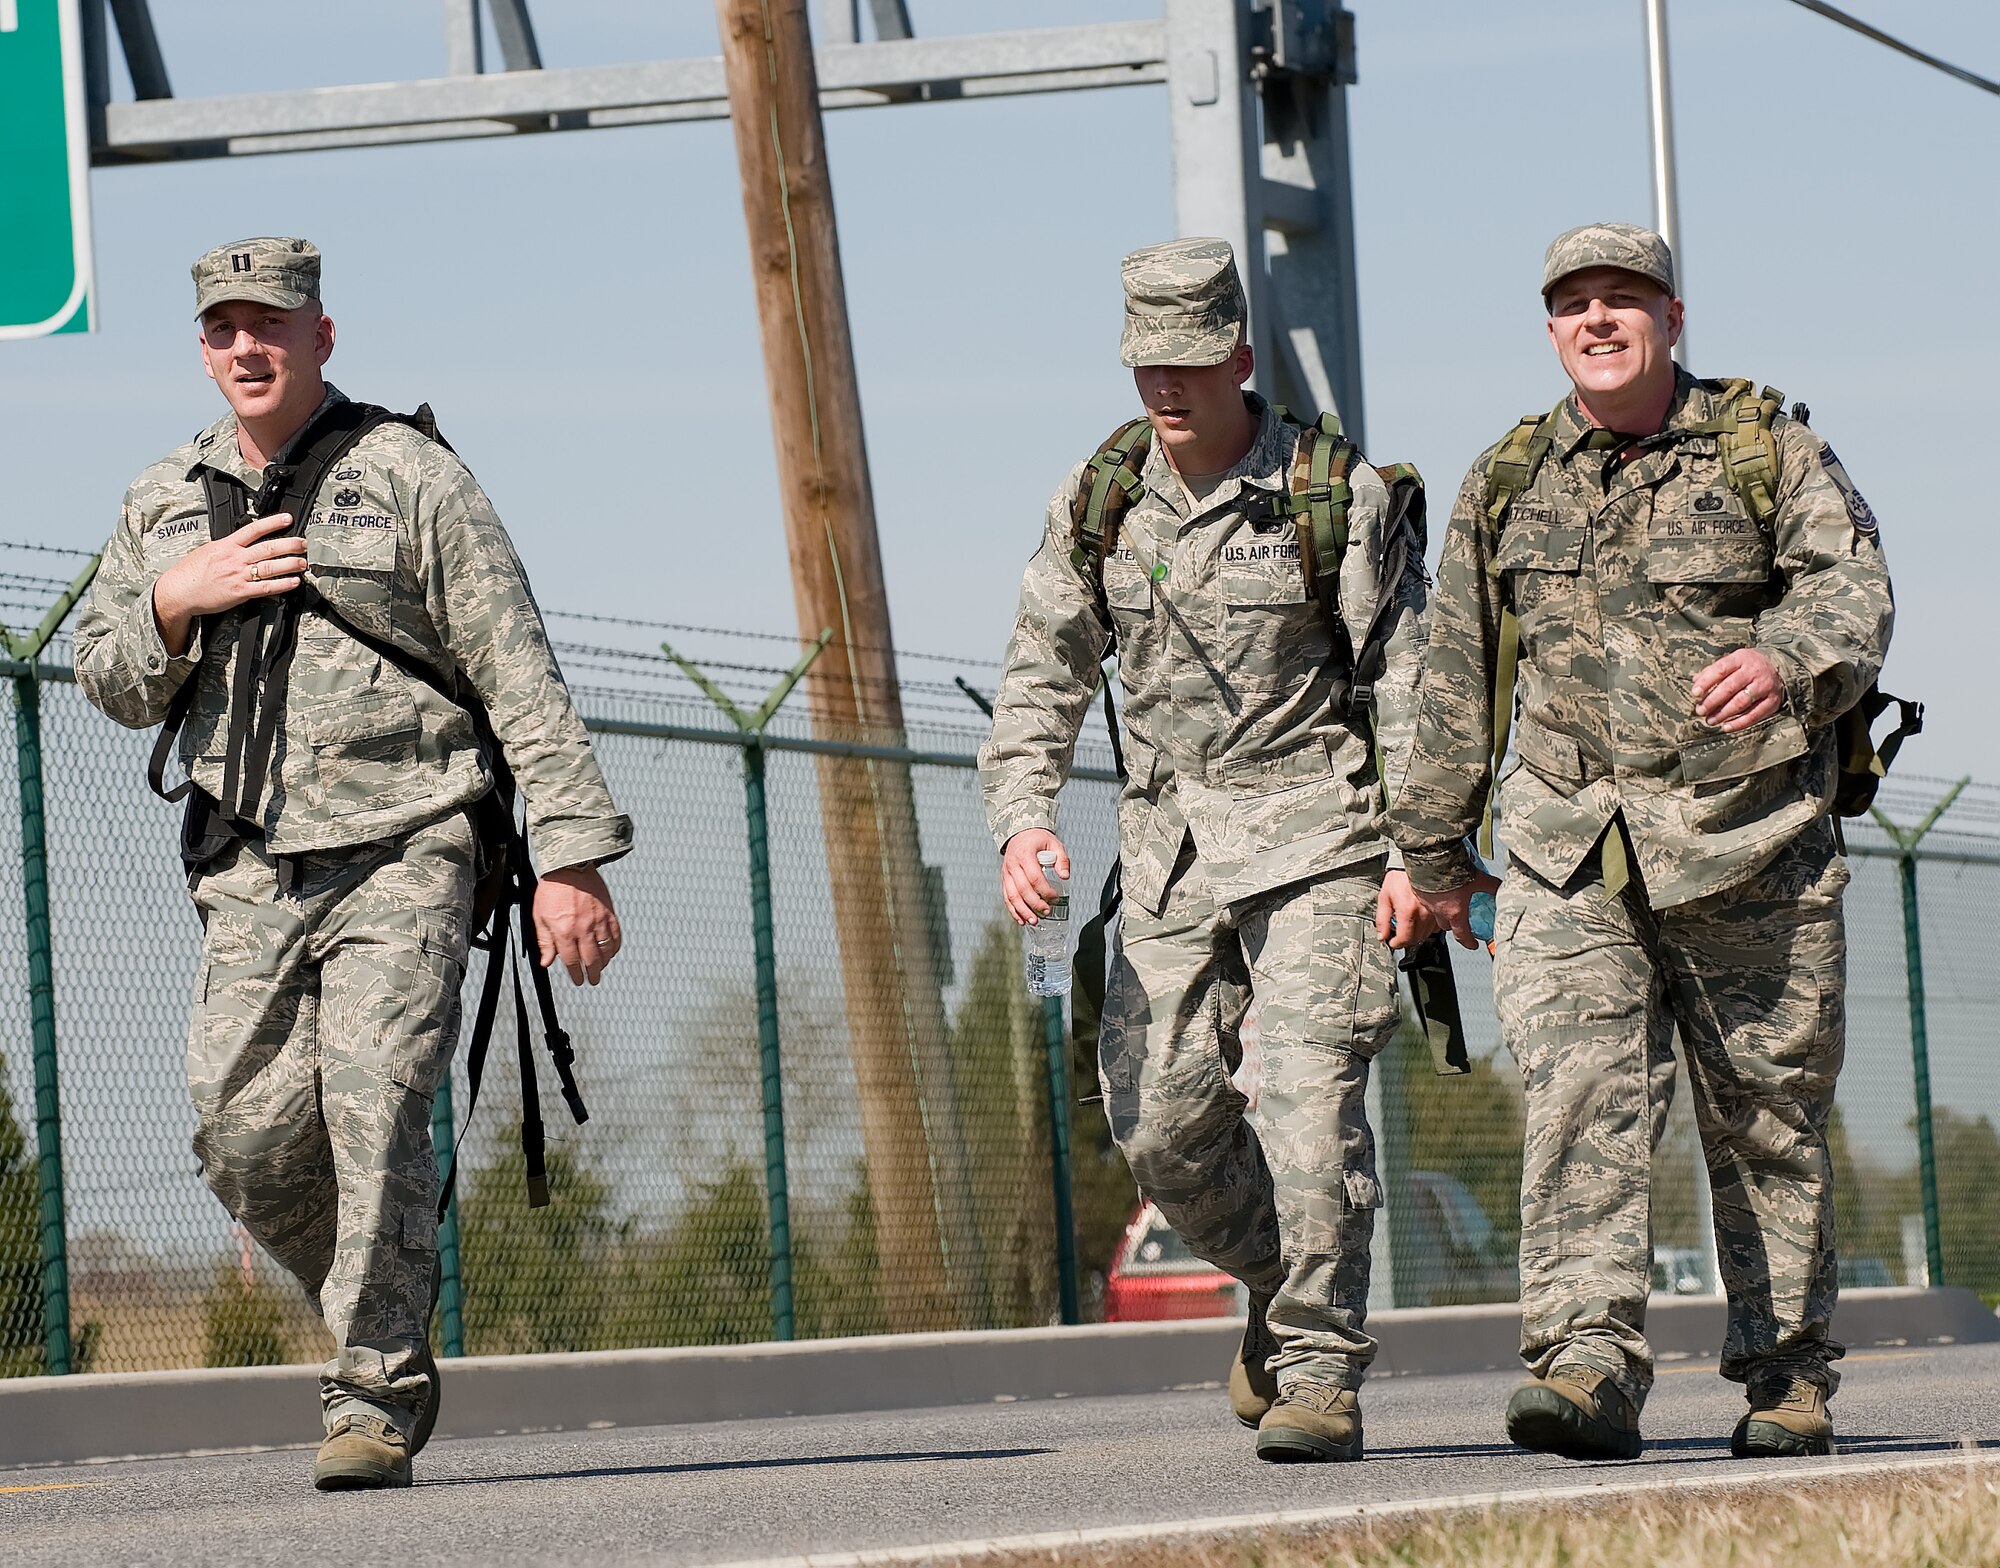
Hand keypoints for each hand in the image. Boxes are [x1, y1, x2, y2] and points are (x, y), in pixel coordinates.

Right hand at [152, 512, 309, 654]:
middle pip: (268, 548)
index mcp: (226, 545)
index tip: (288, 518)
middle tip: (304, 543)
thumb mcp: (208, 550)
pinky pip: (265, 588)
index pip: (253, 529)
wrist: (179, 591)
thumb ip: (228, 546)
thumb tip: (243, 540)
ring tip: (304, 562)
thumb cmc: (191, 571)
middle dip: (290, 544)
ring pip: (270, 567)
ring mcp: (238, 575)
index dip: (272, 522)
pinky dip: (282, 584)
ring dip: (290, 564)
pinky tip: (294, 582)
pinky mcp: (240, 592)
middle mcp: (234, 558)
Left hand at [534, 865, 622, 984]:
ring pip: (606, 949)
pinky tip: (612, 951)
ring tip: (601, 967)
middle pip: (591, 960)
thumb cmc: (552, 890)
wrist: (570, 867)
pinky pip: (616, 935)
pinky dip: (615, 946)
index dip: (575, 974)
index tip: (578, 980)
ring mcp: (599, 921)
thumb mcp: (540, 917)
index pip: (572, 961)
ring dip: (604, 962)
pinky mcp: (609, 913)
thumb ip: (544, 941)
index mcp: (564, 932)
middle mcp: (583, 929)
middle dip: (592, 973)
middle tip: (592, 980)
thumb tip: (546, 962)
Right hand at [1000, 829, 1068, 926]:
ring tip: (1034, 921)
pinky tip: (1021, 919)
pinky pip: (1006, 897)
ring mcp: (1006, 873)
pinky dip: (1013, 910)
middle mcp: (1013, 865)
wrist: (1019, 833)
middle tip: (1047, 911)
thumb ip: (1062, 859)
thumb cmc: (1037, 839)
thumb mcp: (1054, 843)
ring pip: (1012, 896)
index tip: (1055, 897)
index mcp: (1025, 855)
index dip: (1046, 891)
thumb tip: (1065, 876)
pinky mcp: (1004, 879)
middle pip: (1023, 890)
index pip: (1035, 878)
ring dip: (1023, 911)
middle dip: (1035, 904)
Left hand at [1374, 869, 1436, 950]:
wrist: (1417, 862)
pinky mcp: (1442, 909)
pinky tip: (1420, 920)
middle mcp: (1423, 913)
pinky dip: (1427, 928)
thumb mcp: (1384, 896)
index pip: (1405, 939)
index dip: (1396, 944)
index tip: (1392, 942)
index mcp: (1408, 910)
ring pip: (1427, 935)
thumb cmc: (1399, 877)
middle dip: (1405, 939)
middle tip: (1398, 933)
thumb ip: (1382, 919)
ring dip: (1416, 934)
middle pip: (1416, 939)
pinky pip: (1436, 927)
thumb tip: (1382, 936)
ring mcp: (1435, 912)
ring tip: (1408, 925)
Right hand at [1415, 870, 1502, 949]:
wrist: (1431, 857)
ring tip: (1447, 902)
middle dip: (1453, 925)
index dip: (1469, 942)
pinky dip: (1430, 899)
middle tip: (1459, 920)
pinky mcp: (1417, 891)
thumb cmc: (1452, 870)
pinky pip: (1424, 901)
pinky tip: (1435, 889)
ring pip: (1433, 914)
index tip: (1473, 944)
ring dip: (1440, 912)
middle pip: (1446, 926)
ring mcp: (1426, 902)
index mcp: (1455, 912)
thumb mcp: (1479, 879)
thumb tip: (1501, 888)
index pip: (1462, 935)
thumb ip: (1491, 886)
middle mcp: (1439, 910)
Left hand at [1692, 648, 1782, 732]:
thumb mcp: (1732, 661)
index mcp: (1741, 659)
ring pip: (1741, 702)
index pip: (1721, 669)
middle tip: (1700, 710)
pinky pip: (1754, 715)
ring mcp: (1764, 686)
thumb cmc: (1747, 666)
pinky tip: (1726, 727)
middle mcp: (1754, 671)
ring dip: (1723, 713)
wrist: (1779, 666)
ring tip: (1710, 720)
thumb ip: (1713, 670)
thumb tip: (1695, 681)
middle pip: (1730, 687)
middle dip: (1712, 701)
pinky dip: (1739, 723)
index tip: (1695, 693)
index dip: (1706, 682)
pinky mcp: (1772, 701)